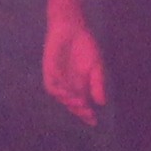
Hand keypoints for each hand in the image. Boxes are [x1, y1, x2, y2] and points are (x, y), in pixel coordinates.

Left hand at [43, 8, 105, 122]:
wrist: (72, 28)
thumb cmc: (85, 46)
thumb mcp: (96, 66)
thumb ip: (98, 83)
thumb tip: (101, 103)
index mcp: (80, 84)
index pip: (82, 104)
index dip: (86, 114)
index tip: (94, 122)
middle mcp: (68, 84)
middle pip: (71, 103)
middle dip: (79, 110)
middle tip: (87, 114)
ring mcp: (57, 78)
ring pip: (61, 97)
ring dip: (69, 102)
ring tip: (80, 104)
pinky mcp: (49, 71)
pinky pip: (51, 86)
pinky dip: (58, 92)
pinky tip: (67, 94)